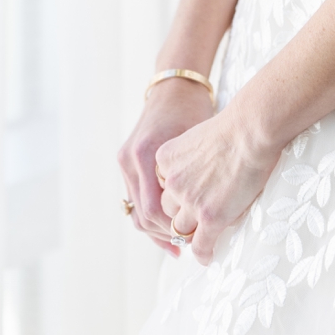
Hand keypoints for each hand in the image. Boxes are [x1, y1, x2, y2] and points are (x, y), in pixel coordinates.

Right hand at [117, 79, 214, 254]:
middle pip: (142, 214)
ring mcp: (125, 161)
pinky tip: (167, 229)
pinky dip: (150, 215)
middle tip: (187, 247)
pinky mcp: (126, 162)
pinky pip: (136, 199)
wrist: (174, 87)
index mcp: (146, 154)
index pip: (153, 209)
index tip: (193, 241)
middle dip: (165, 234)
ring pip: (136, 211)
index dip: (172, 229)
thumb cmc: (194, 111)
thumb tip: (209, 216)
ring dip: (156, 229)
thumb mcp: (197, 142)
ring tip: (179, 245)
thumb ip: (196, 177)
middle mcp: (130, 160)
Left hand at [155, 102, 281, 265]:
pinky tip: (208, 256)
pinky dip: (203, 253)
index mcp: (166, 158)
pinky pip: (200, 245)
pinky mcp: (210, 217)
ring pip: (181, 228)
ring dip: (190, 233)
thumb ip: (191, 155)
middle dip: (180, 214)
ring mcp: (190, 201)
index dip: (176, 194)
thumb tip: (201, 167)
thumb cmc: (236, 126)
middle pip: (168, 208)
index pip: (163, 185)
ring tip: (202, 237)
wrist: (252, 129)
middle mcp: (173, 182)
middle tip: (195, 218)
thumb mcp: (199, 135)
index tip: (186, 200)